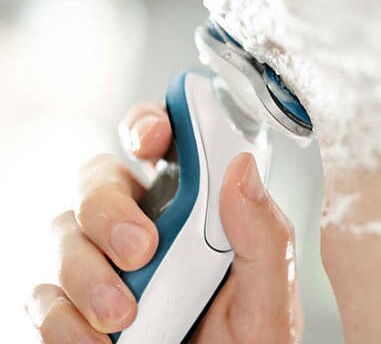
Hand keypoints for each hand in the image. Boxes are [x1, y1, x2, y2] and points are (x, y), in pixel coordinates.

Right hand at [26, 102, 302, 343]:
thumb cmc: (251, 343)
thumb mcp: (270, 295)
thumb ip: (264, 236)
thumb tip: (242, 166)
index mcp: (197, 210)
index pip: (163, 145)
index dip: (148, 125)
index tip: (152, 138)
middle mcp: (145, 227)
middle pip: (99, 181)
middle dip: (109, 208)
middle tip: (140, 248)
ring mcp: (106, 266)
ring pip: (63, 234)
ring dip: (86, 272)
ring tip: (122, 315)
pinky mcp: (75, 310)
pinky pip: (43, 297)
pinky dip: (61, 319)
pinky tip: (97, 342)